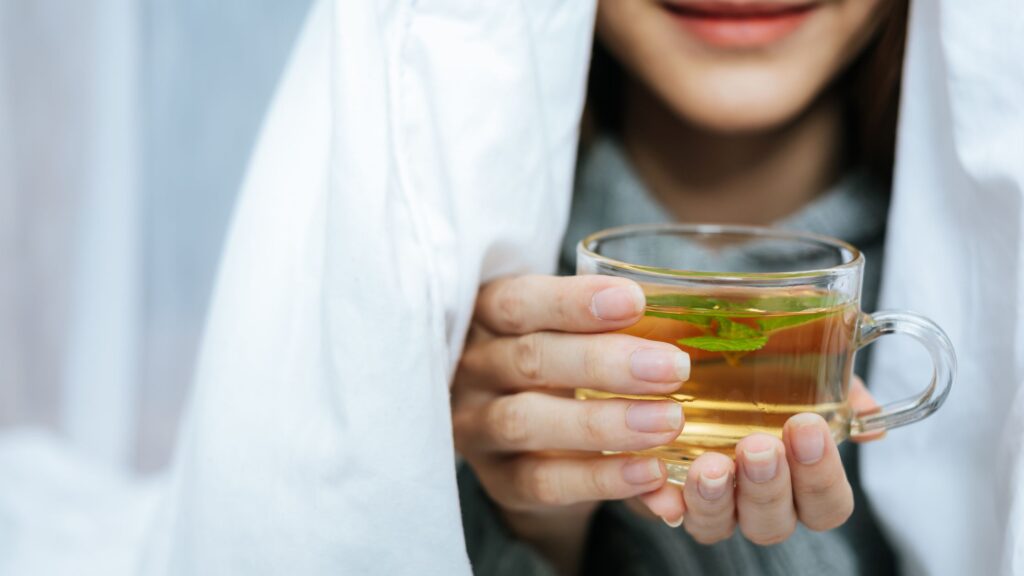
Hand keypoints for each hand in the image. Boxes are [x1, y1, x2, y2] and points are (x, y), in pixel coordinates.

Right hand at [452, 274, 689, 573]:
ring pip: (527, 421)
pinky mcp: (499, 481)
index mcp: (490, 316)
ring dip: (603, 423)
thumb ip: (624, 333)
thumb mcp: (576, 336)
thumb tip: (700, 331)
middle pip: (530, 359)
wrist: (528, 442)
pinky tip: (650, 472)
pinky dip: (600, 478)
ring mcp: (477, 427)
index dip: (573, 301)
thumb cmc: (562, 366)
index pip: (521, 302)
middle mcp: (474, 368)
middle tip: (674, 368)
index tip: (635, 301)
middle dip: (605, 363)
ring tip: (669, 422)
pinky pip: (543, 481)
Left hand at [674, 377, 880, 545]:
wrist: (668, 359)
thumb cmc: (749, 366)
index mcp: (796, 477)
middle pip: (774, 523)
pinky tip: (662, 483)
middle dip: (769, 486)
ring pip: (718, 526)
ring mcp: (708, 502)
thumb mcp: (798, 361)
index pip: (827, 505)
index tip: (808, 427)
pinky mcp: (661, 492)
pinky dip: (664, 501)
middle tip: (759, 446)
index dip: (823, 477)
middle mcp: (754, 500)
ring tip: (712, 464)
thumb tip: (868, 410)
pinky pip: (662, 511)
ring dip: (717, 498)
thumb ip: (835, 382)